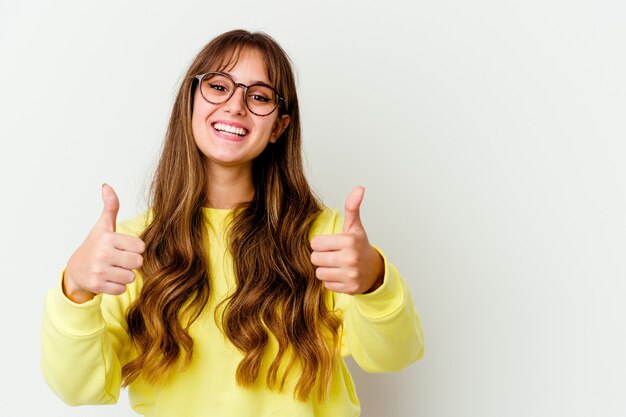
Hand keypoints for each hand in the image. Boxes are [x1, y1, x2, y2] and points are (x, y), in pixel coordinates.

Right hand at [63, 184, 144, 302]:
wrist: (75, 270)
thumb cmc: (95, 246)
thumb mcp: (103, 226)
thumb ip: (110, 207)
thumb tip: (106, 185)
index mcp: (108, 238)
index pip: (140, 246)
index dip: (135, 249)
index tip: (124, 248)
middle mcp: (102, 254)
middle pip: (138, 262)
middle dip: (132, 263)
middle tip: (120, 260)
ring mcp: (99, 270)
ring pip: (131, 277)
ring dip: (125, 275)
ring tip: (113, 269)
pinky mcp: (97, 285)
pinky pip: (121, 289)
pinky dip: (117, 286)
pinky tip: (108, 279)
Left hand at [310, 186, 383, 294]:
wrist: (375, 270)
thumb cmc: (359, 246)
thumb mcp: (355, 227)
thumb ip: (352, 207)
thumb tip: (359, 188)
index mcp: (349, 241)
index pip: (315, 244)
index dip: (320, 244)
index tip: (330, 244)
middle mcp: (350, 258)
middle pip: (315, 259)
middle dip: (321, 257)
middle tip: (333, 255)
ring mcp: (351, 274)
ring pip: (319, 273)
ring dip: (325, 270)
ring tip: (336, 266)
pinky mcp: (350, 288)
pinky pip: (326, 285)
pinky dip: (331, 282)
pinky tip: (341, 275)